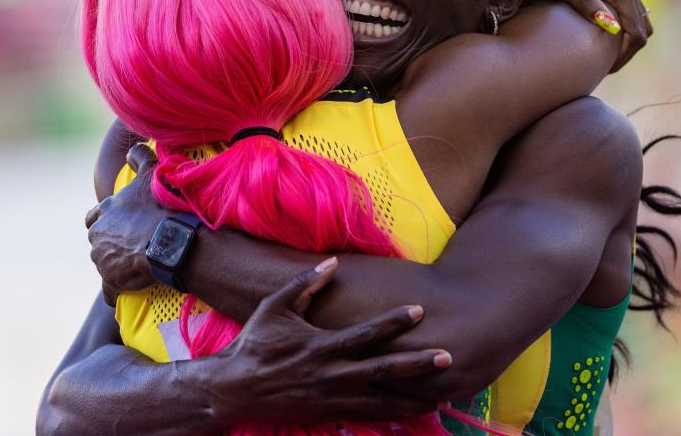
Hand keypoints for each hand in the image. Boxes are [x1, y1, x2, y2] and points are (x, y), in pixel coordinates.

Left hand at [85, 144, 167, 304]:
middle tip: (134, 245)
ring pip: (105, 264)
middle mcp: (98, 235)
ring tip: (140, 266)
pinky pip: (111, 290)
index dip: (107, 221)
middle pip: (98, 242)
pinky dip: (118, 290)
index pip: (94, 218)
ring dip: (117, 265)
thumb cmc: (160, 206)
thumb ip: (140, 156)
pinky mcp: (111, 281)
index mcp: (105, 212)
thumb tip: (132, 149)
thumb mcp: (151, 173)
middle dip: (111, 243)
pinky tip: (131, 289)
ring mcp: (102, 260)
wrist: (169, 240)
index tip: (120, 224)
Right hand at [202, 258, 451, 423]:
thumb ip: (304, 284)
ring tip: (442, 397)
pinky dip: (391, 415)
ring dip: (412, 398)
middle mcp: (331, 375)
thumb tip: (332, 263)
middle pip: (383, 371)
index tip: (419, 310)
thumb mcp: (274, 307)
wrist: (233, 390)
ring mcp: (331, 399)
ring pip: (380, 402)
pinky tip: (411, 413)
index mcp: (320, 346)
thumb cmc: (255, 343)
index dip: (394, 321)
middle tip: (447, 357)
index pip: (365, 334)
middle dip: (417, 365)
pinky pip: (366, 417)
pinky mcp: (329, 414)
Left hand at [549, 0, 652, 71]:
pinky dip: (625, 31)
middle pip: (643, 30)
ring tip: (605, 58)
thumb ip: (586, 5)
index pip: (636, 32)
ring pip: (641, 24)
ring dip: (627, 43)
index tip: (606, 69)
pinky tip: (605, 43)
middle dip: (626, 52)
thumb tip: (610, 25)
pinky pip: (632, 15)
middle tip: (604, 68)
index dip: (624, 55)